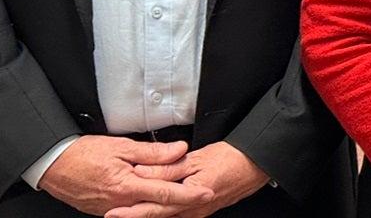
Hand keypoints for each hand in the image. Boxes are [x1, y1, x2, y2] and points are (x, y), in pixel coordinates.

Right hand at [35, 136, 213, 216]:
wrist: (53, 165)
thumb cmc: (83, 154)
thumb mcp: (121, 147)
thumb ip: (153, 152)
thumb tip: (178, 150)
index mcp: (128, 187)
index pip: (166, 194)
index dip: (189, 194)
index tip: (206, 193)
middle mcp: (122, 203)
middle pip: (159, 207)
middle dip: (183, 203)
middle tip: (202, 196)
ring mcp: (113, 209)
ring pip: (146, 211)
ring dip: (164, 205)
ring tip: (181, 195)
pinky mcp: (106, 211)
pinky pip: (132, 211)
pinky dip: (146, 206)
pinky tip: (154, 197)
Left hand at [112, 141, 268, 217]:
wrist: (257, 165)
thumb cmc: (231, 159)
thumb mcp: (197, 159)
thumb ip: (168, 167)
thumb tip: (143, 171)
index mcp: (190, 197)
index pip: (154, 207)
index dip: (131, 211)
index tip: (113, 212)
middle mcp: (193, 210)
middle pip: (158, 216)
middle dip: (136, 216)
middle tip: (114, 215)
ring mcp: (198, 212)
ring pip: (168, 217)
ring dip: (149, 215)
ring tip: (131, 213)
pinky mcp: (202, 209)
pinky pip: (178, 215)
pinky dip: (164, 214)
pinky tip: (156, 210)